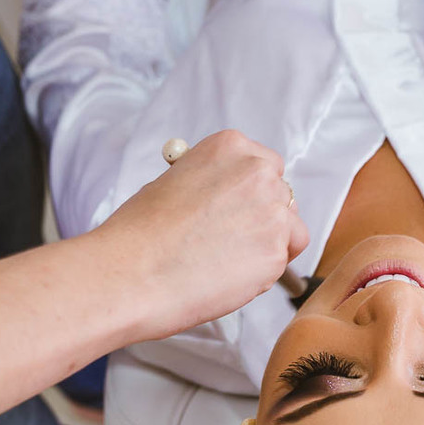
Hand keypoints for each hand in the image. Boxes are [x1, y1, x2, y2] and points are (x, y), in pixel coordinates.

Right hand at [90, 129, 308, 339]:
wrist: (132, 273)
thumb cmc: (140, 233)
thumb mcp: (174, 182)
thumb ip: (213, 183)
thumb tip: (230, 197)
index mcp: (230, 147)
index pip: (265, 165)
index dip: (252, 191)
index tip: (240, 207)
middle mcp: (257, 174)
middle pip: (283, 195)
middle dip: (265, 217)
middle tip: (234, 239)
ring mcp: (272, 212)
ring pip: (291, 230)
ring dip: (269, 245)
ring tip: (227, 261)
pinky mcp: (277, 253)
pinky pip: (282, 262)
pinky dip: (262, 273)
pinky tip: (226, 276)